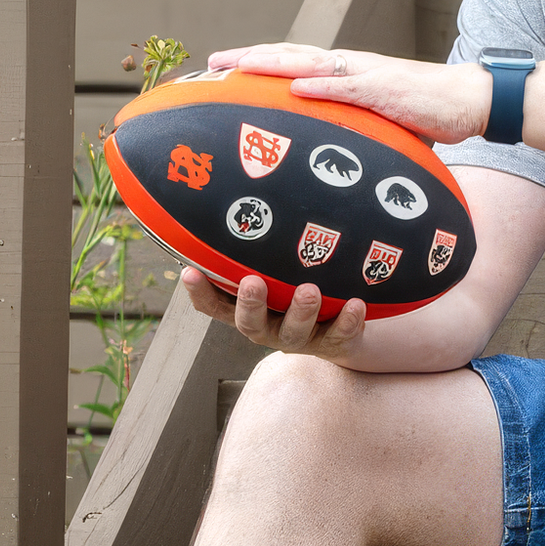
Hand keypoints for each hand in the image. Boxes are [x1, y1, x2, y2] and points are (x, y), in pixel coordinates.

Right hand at [181, 266, 370, 357]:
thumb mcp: (274, 277)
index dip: (200, 292)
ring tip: (309, 290)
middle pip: (251, 324)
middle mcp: (269, 328)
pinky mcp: (333, 342)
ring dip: (302, 311)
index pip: (215, 306)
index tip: (189, 272)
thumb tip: (244, 203)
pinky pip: (339, 334)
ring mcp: (300, 338)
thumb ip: (257, 255)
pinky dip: (348, 320)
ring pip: (295, 332)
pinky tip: (355, 304)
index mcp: (248, 312)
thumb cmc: (294, 293)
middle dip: (251, 304)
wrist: (340, 333)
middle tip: (253, 283)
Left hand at [210, 43, 491, 145]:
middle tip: (213, 61)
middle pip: (292, 56)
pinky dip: (320, 86)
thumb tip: (336, 157)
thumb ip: (358, 130)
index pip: (296, 63)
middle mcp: (352, 67)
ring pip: (310, 64)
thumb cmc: (433, 112)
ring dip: (274, 63)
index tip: (226, 69)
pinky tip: (294, 88)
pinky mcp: (387, 89)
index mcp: (349, 74)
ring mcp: (368, 75)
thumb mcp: (385, 123)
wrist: (473, 99)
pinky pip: (347, 86)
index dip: (261, 63)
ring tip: (240, 64)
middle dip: (251, 57)